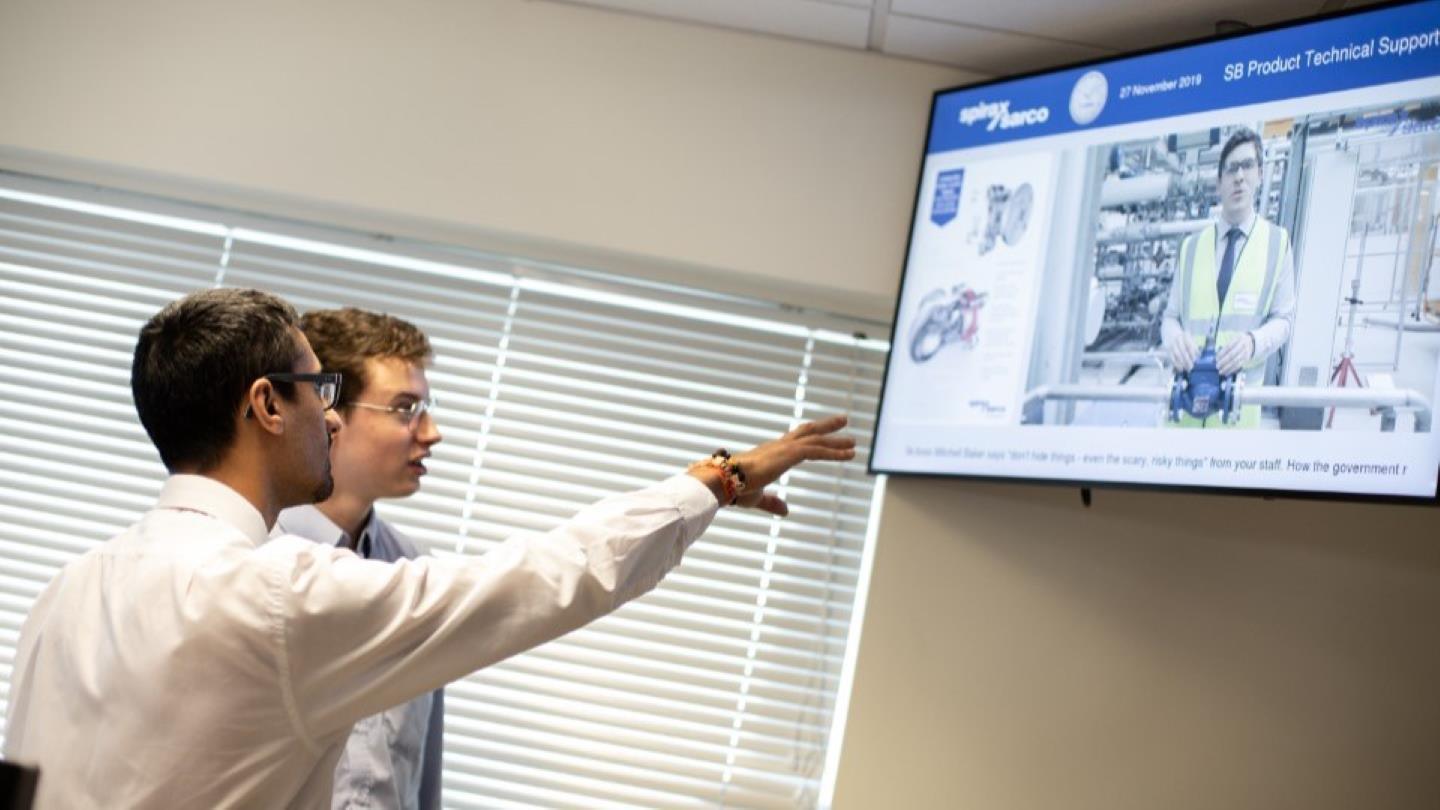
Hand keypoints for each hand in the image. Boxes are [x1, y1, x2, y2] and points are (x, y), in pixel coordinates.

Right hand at [690, 415, 855, 515]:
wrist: (722, 482)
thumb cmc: (733, 489)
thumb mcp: (757, 498)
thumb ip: (772, 503)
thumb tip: (786, 511)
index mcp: (769, 454)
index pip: (793, 441)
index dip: (808, 437)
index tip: (820, 434)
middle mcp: (777, 447)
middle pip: (807, 431)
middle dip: (826, 427)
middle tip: (842, 420)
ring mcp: (783, 449)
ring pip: (816, 440)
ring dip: (836, 439)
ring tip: (853, 440)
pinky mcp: (788, 455)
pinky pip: (817, 451)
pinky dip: (835, 453)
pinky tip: (850, 454)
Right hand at [1165, 330, 1198, 371]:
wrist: (1169, 328)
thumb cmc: (1181, 335)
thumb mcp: (1188, 336)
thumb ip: (1193, 344)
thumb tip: (1198, 355)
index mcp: (1185, 335)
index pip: (1190, 345)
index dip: (1194, 353)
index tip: (1197, 360)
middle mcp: (1178, 339)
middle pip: (1184, 351)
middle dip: (1188, 360)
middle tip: (1192, 367)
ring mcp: (1172, 344)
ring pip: (1177, 355)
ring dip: (1183, 363)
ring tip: (1187, 369)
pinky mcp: (1167, 348)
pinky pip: (1172, 357)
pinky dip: (1176, 363)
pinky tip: (1180, 368)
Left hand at [1216, 333, 1253, 375]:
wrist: (1252, 341)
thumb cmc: (1238, 341)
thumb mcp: (1233, 339)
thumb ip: (1225, 346)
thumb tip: (1216, 356)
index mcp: (1237, 339)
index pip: (1228, 347)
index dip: (1221, 353)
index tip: (1215, 359)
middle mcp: (1242, 346)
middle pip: (1232, 355)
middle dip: (1223, 362)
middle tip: (1217, 366)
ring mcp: (1245, 353)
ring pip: (1235, 362)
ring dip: (1227, 368)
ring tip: (1221, 372)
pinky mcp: (1247, 359)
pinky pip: (1239, 365)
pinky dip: (1232, 370)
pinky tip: (1227, 373)